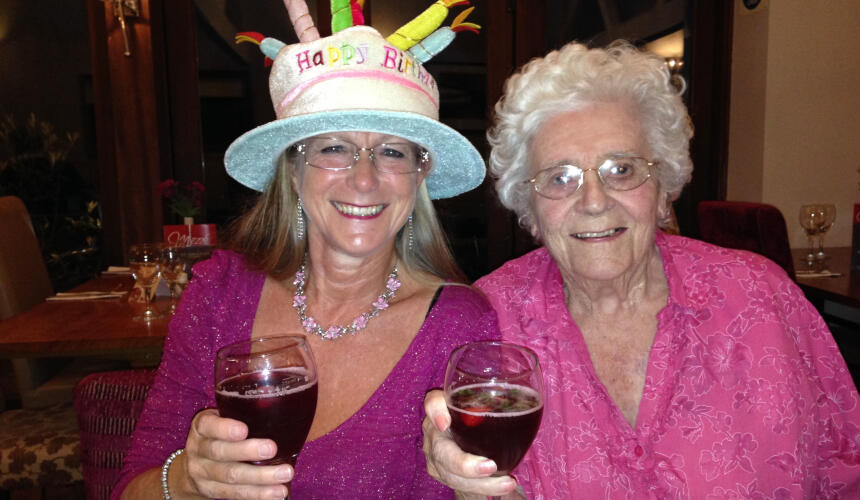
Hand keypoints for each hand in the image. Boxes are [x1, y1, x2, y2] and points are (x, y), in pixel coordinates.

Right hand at [176, 409, 293, 498]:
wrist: (194, 465)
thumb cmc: (220, 434)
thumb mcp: (223, 419)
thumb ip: (244, 414)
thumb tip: (288, 410)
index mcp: (201, 426)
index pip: (209, 425)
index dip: (225, 429)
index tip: (244, 430)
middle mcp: (197, 449)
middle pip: (220, 452)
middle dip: (248, 452)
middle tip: (272, 449)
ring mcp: (201, 472)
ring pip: (230, 477)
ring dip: (260, 478)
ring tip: (284, 475)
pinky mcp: (209, 491)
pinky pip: (235, 494)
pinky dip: (257, 494)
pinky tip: (276, 493)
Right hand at [422, 390, 520, 497]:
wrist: (469, 445)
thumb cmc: (481, 420)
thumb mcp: (486, 407)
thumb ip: (495, 404)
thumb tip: (531, 401)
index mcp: (444, 407)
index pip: (432, 403)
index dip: (435, 412)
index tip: (446, 424)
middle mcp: (434, 431)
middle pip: (441, 450)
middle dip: (465, 464)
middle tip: (491, 467)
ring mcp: (434, 455)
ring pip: (451, 475)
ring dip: (481, 483)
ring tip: (507, 483)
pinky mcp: (441, 473)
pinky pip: (458, 485)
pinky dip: (481, 488)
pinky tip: (502, 488)